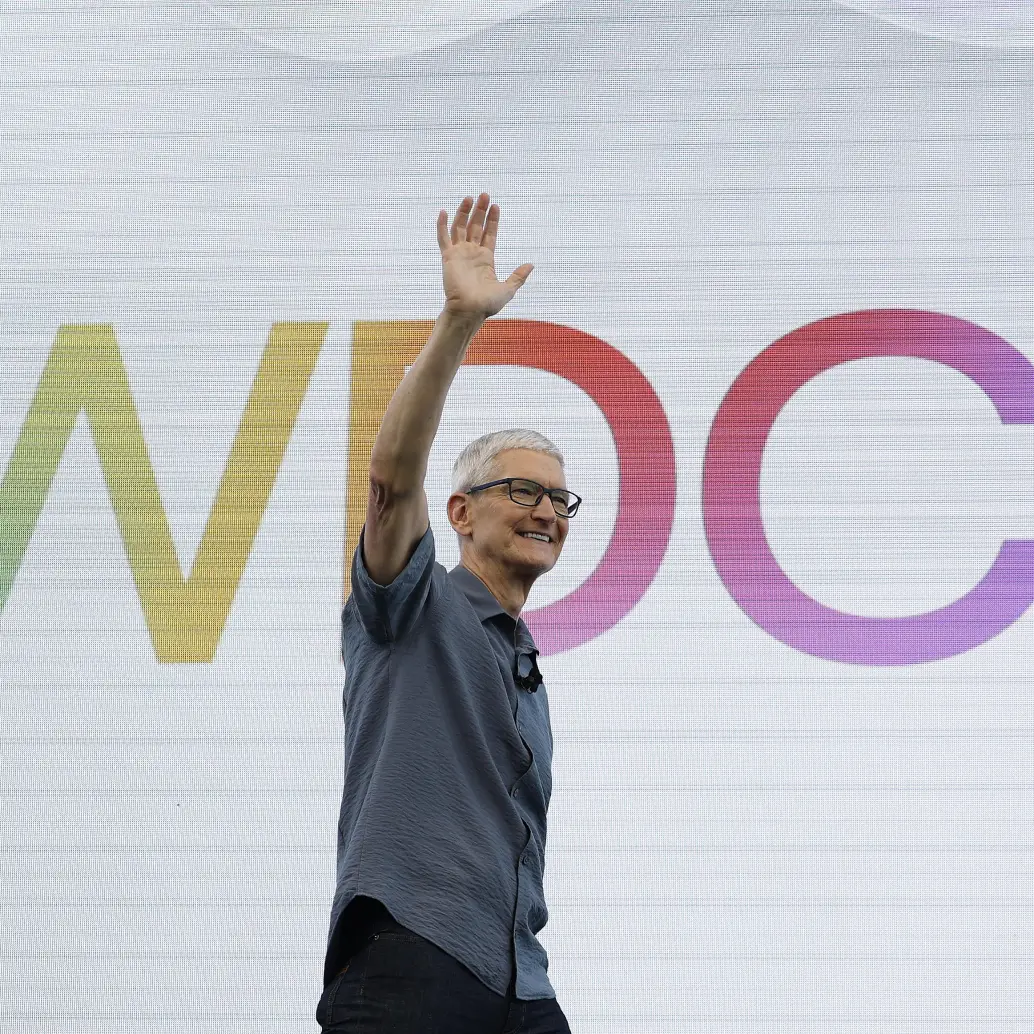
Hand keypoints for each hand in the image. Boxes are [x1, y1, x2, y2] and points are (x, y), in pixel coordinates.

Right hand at [437, 193, 533, 317]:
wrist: (470, 310)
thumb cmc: (487, 304)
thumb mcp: (508, 289)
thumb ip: (518, 276)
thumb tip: (531, 265)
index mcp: (486, 259)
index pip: (489, 234)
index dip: (492, 220)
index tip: (495, 206)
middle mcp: (472, 254)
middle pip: (476, 226)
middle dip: (480, 211)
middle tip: (485, 195)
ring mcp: (459, 254)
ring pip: (460, 228)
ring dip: (464, 213)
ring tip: (470, 197)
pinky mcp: (448, 257)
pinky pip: (443, 238)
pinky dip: (442, 225)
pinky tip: (444, 212)